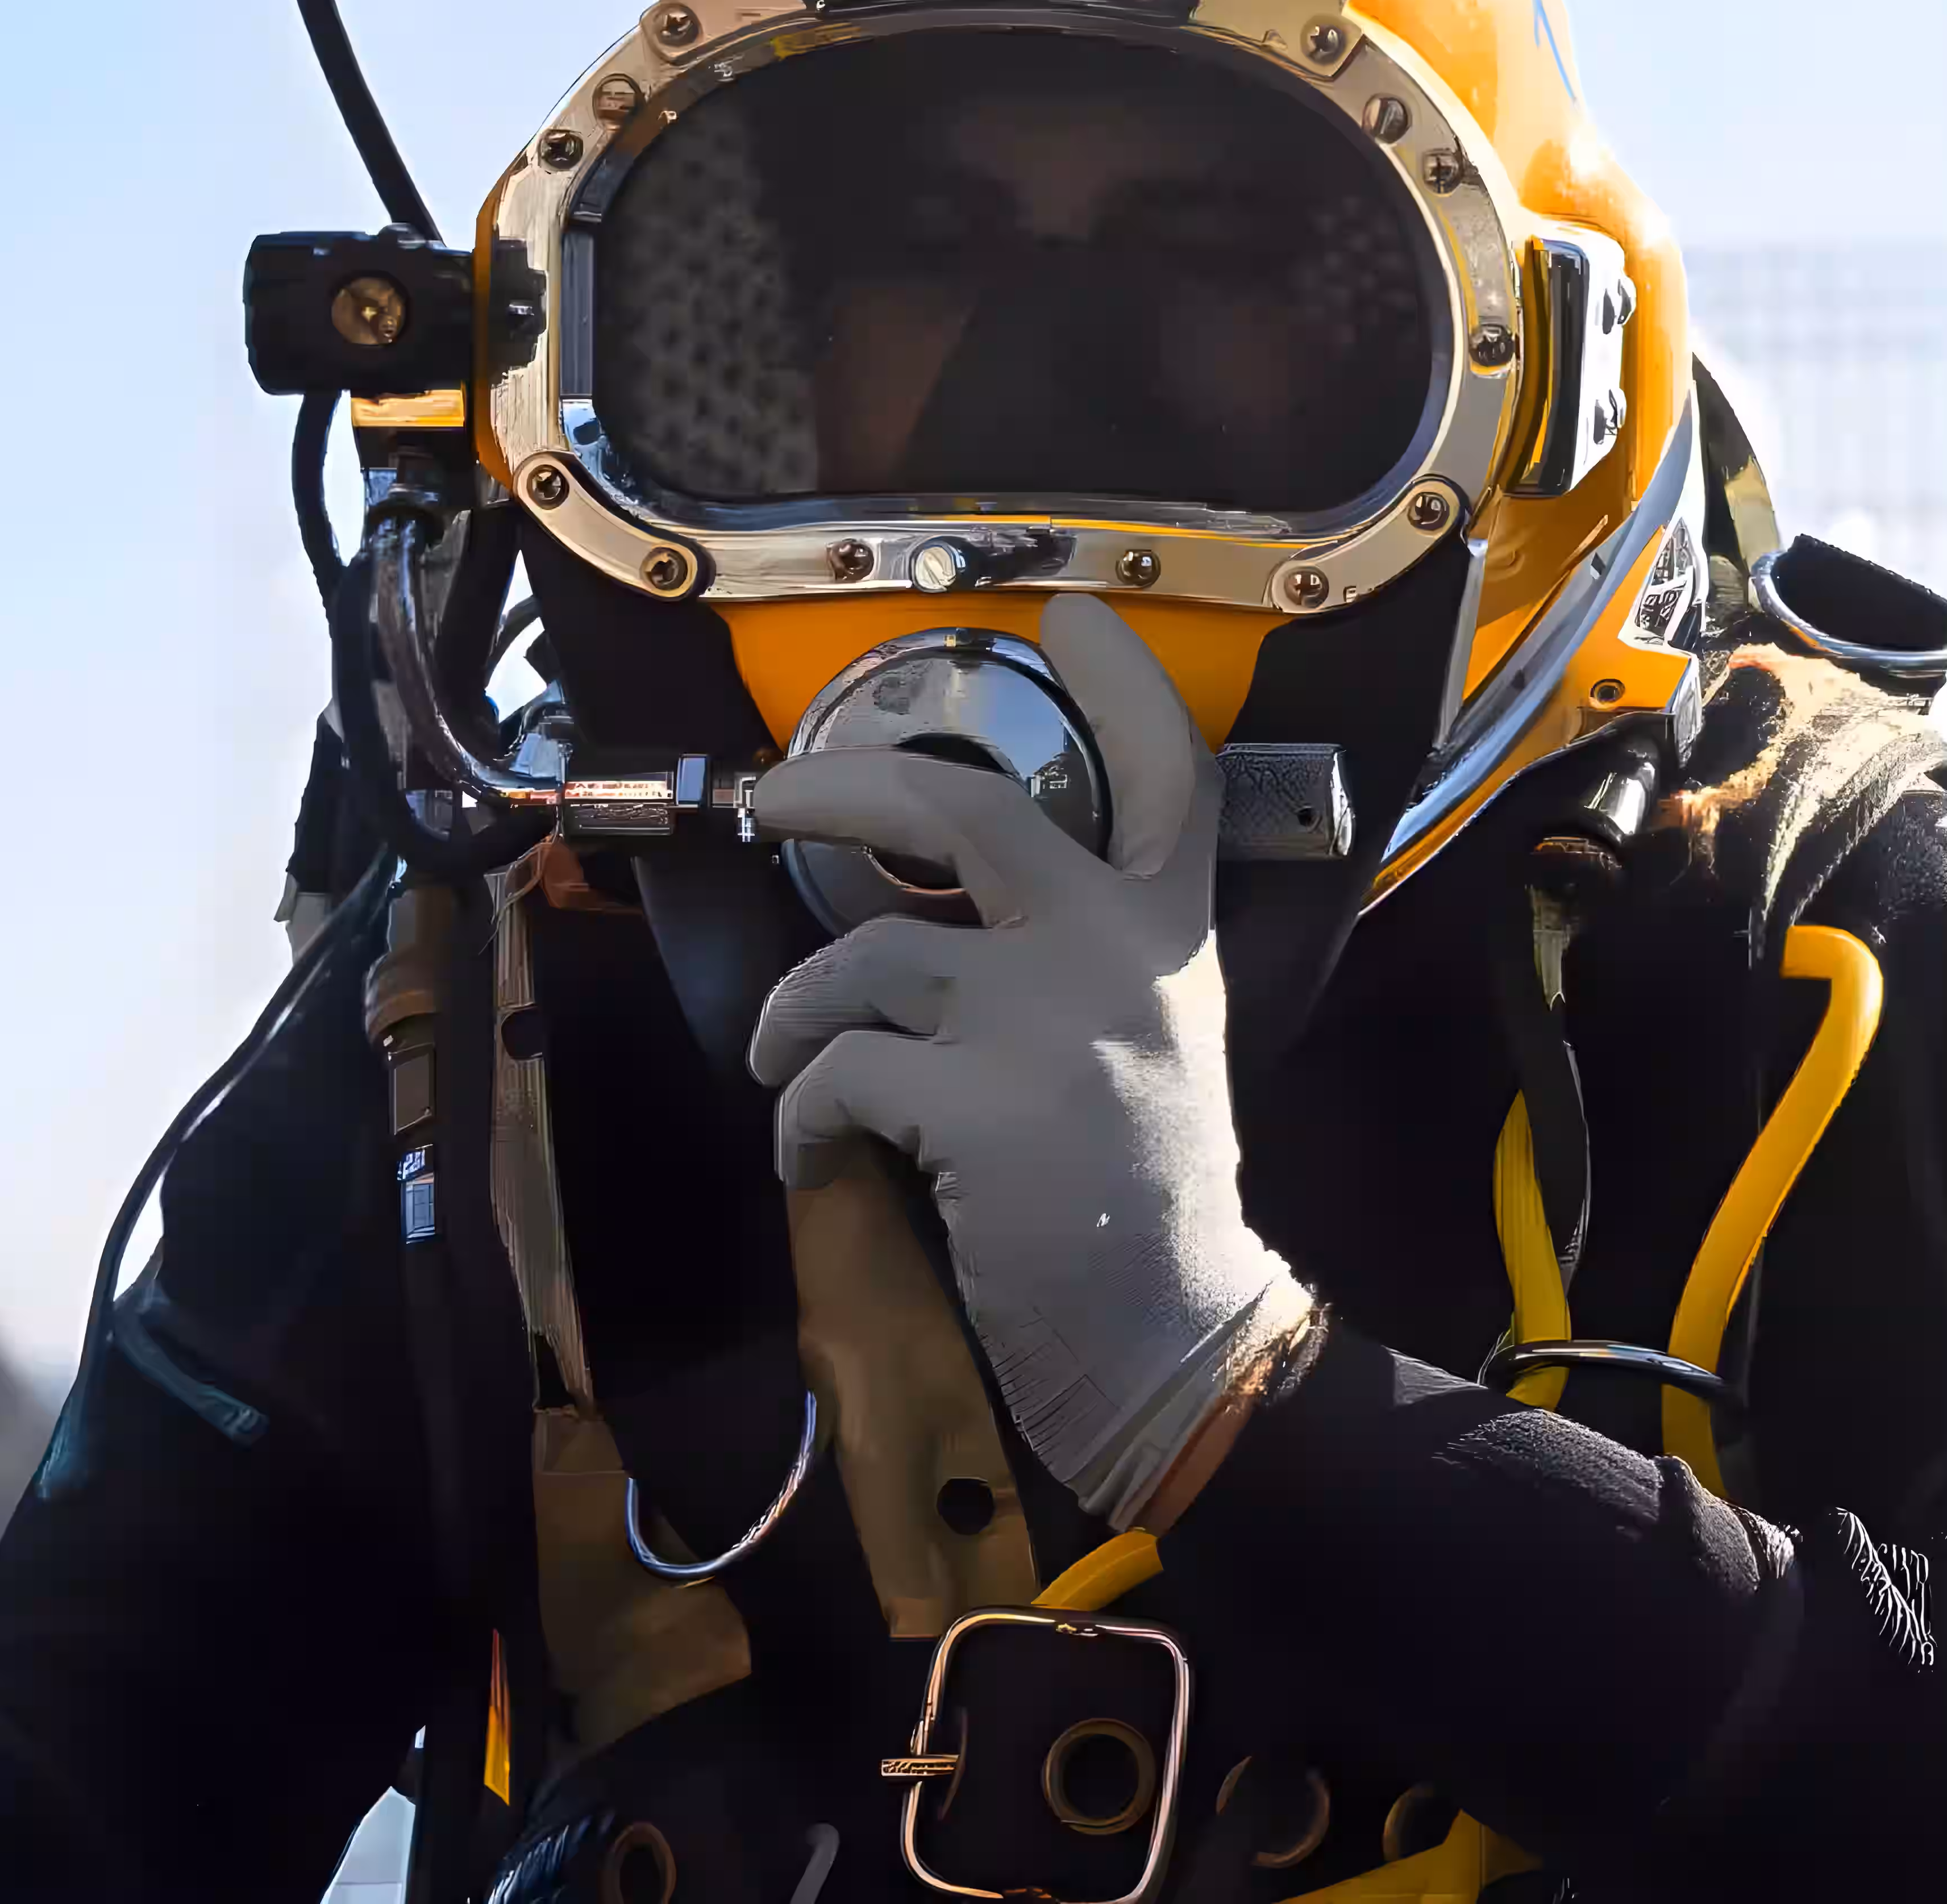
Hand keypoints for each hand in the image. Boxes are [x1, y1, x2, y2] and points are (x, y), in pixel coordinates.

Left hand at [747, 596, 1299, 1520]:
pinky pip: (834, 1075)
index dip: (1123, 681)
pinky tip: (818, 1157)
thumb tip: (961, 914)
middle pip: (966, 811)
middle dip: (843, 787)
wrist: (1168, 1330)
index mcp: (1171, 932)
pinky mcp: (976, 1101)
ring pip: (864, 956)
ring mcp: (1046, 1020)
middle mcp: (1114, 952)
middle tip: (775, 797)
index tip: (1074, 616)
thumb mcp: (1161, 1036)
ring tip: (787, 1063)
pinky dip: (801, 1118)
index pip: (1167, 771)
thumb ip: (1092, 958)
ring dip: (795, 1016)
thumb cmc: (1149, 1195)